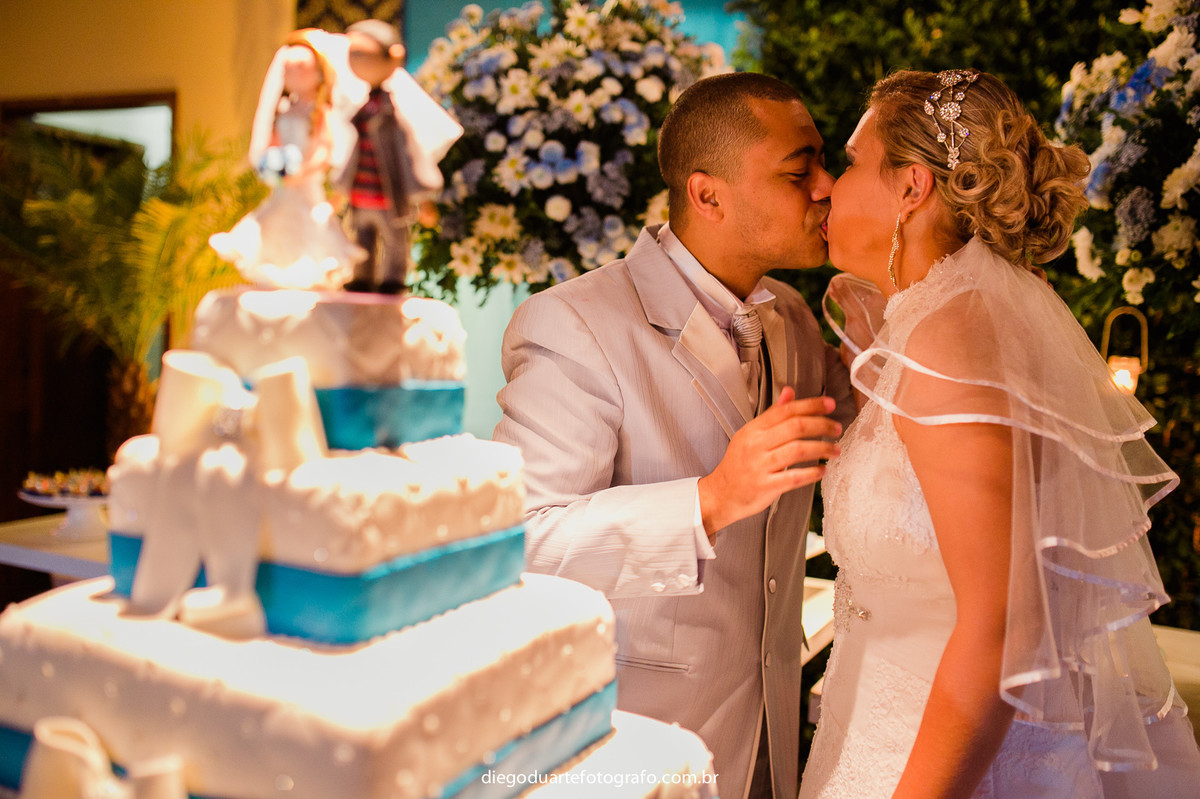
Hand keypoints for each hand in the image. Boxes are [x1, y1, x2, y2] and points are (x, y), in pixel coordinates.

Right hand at [697, 387, 840, 535]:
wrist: (721, 493)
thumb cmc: (738, 464)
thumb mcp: (750, 434)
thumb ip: (772, 414)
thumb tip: (789, 392)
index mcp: (754, 429)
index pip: (786, 410)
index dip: (810, 405)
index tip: (829, 404)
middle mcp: (757, 445)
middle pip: (795, 427)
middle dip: (821, 425)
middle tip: (836, 428)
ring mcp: (761, 465)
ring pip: (798, 450)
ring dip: (822, 449)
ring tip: (835, 450)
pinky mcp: (765, 486)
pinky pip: (793, 477)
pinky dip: (811, 473)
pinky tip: (822, 470)